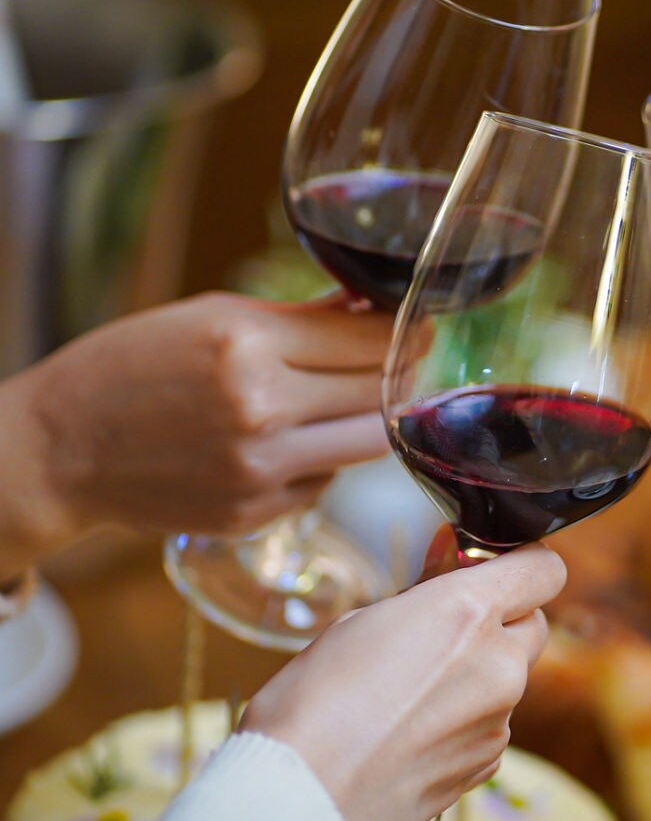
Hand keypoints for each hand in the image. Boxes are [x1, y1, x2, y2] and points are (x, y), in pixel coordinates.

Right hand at [9, 292, 393, 546]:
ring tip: (359, 399)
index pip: (365, 337)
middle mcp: (259, 409)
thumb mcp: (212, 316)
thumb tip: (373, 306)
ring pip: (368, 445)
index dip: (405, 330)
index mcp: (247, 344)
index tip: (421, 324)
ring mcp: (258, 470)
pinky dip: (322, 460)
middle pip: (380, 392)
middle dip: (402, 372)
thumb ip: (301, 317)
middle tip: (409, 359)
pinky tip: (293, 442)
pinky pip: (324, 482)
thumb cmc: (134, 367)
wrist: (60, 449)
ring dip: (375, 419)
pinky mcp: (254, 514)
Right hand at [239, 544, 564, 820]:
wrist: (299, 801)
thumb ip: (424, 594)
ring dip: (476, 674)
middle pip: (532, 624)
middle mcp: (499, 666)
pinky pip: (490, 724)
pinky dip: (463, 720)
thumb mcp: (362, 620)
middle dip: (499, 620)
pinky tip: (410, 732)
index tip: (494, 567)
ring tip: (408, 692)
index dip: (521, 564)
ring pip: (507, 678)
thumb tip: (450, 565)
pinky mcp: (486, 765)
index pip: (543, 570)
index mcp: (468, 614)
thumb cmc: (313, 704)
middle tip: (444, 628)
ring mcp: (498, 721)